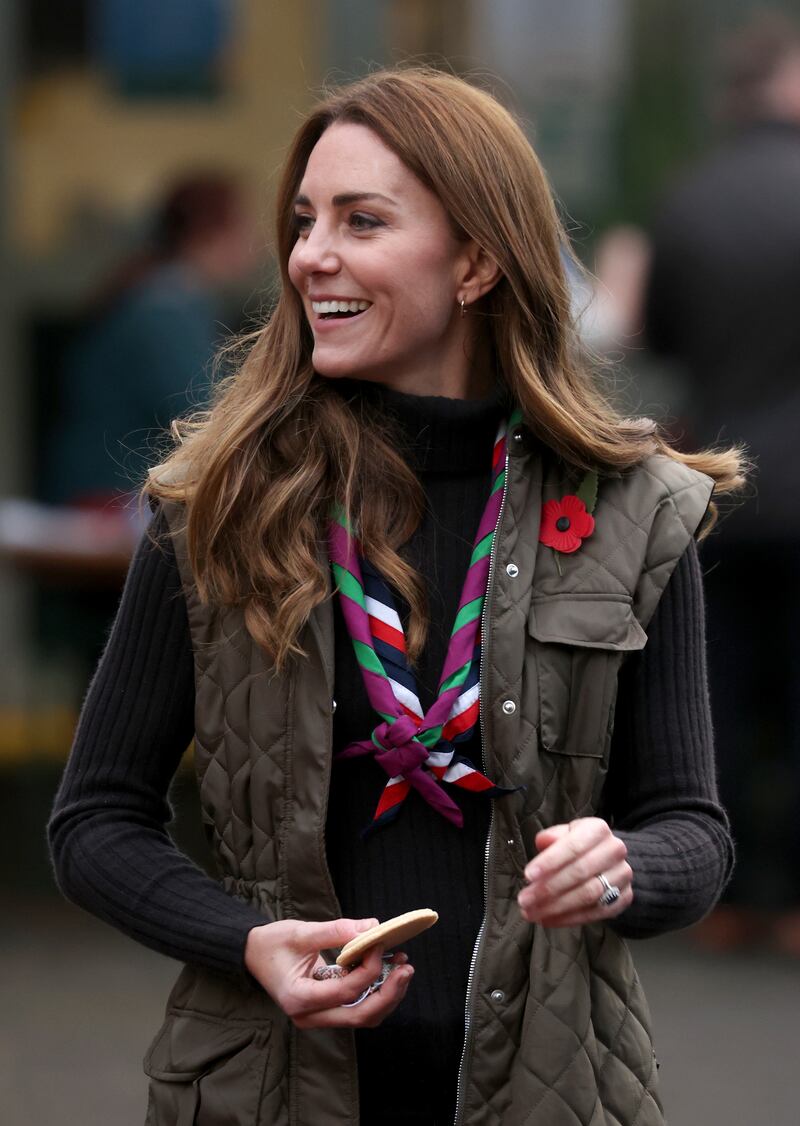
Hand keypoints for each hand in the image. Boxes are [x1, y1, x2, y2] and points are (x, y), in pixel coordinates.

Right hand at [244, 917, 413, 1028]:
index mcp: (299, 999)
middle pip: (361, 1015)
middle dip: (389, 993)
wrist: (253, 954)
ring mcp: (319, 1017)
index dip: (369, 968)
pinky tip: (387, 970)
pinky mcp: (326, 1010)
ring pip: (363, 1016)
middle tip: (406, 967)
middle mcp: (310, 1016)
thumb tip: (373, 926)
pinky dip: (376, 992)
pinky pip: (357, 1007)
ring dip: (387, 994)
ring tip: (403, 967)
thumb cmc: (272, 943)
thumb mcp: (300, 931)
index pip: (346, 991)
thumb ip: (337, 931)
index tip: (379, 942)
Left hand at [517, 817, 632, 926]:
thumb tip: (542, 841)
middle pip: (580, 873)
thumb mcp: (565, 834)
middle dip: (548, 889)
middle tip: (524, 901)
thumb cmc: (579, 846)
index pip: (573, 846)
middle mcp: (615, 851)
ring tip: (532, 913)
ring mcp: (622, 876)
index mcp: (598, 830)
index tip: (527, 875)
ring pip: (588, 895)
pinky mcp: (624, 898)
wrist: (609, 859)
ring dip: (556, 907)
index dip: (549, 861)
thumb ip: (553, 837)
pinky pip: (596, 912)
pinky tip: (549, 920)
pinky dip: (570, 919)